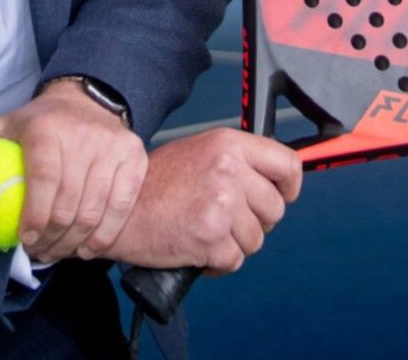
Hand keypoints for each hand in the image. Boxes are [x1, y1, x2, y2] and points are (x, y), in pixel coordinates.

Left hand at [0, 80, 146, 262]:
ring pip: (96, 210)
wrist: (86, 99)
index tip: (24, 240)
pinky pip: (122, 207)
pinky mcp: (136, 158)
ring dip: (76, 243)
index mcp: (48, 129)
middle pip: (70, 203)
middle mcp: (85, 137)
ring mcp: (114, 148)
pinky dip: (105, 235)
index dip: (34, 217)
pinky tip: (87, 249)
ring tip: (58, 253)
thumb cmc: (36, 124)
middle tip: (39, 253)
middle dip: (53, 239)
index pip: (43, 181)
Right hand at [104, 128, 301, 274]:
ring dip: (233, 244)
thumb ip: (236, 162)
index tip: (283, 196)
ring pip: (255, 239)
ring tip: (203, 231)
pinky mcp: (211, 238)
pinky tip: (196, 248)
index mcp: (228, 145)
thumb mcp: (198, 152)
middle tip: (224, 219)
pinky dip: (217, 263)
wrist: (117, 210)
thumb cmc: (154, 184)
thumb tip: (273, 181)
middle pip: (275, 209)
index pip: (287, 164)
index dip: (290, 186)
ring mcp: (222, 205)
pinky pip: (235, 260)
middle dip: (255, 222)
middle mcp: (229, 171)